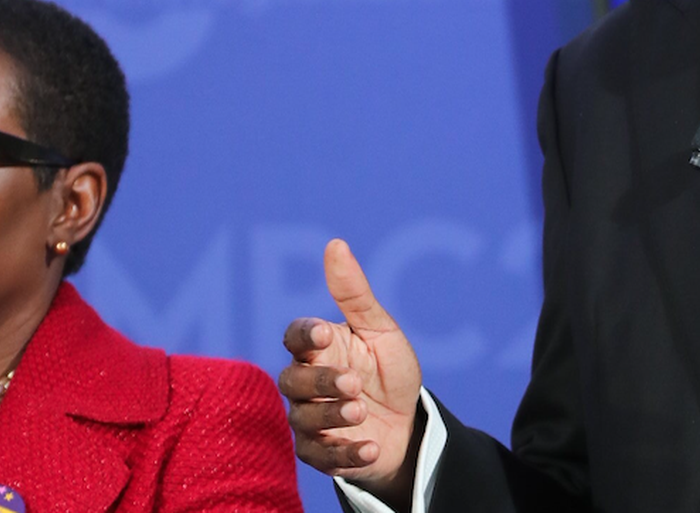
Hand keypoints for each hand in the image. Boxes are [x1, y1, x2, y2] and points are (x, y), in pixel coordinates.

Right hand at [280, 239, 424, 501]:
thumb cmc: (388, 370)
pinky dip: (345, 454)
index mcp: (318, 349)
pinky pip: (322, 457)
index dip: (305, 336)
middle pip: (292, 381)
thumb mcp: (380, 330)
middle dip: (320, 382)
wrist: (407, 422)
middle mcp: (306, 383)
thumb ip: (354, 294)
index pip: (295, 337)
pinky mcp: (321, 453)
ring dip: (331, 417)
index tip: (326, 334)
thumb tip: (335, 244)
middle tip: (353, 383)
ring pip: (303, 419)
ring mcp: (310, 420)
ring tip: (361, 412)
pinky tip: (370, 447)